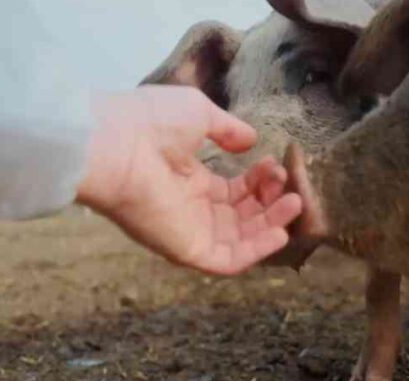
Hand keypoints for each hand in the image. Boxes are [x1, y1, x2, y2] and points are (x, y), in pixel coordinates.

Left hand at [77, 86, 301, 274]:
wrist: (114, 142)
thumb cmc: (151, 123)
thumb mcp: (199, 114)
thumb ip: (228, 129)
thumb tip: (251, 141)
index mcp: (190, 180)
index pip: (235, 190)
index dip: (260, 180)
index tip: (275, 163)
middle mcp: (192, 209)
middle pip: (243, 216)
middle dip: (270, 201)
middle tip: (288, 185)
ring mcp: (189, 231)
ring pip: (241, 239)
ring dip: (271, 224)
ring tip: (294, 203)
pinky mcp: (187, 250)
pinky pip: (228, 261)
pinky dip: (256, 251)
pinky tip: (280, 231)